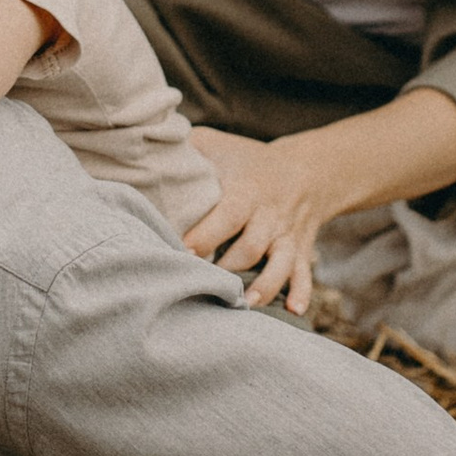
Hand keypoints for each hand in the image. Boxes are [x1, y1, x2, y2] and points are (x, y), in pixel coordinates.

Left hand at [183, 130, 333, 317]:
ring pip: (281, 264)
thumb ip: (189, 148)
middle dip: (228, 267)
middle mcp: (270, 216)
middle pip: (252, 247)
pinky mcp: (300, 251)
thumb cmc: (250, 160)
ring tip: (245, 304)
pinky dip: (301, 292)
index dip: (206, 236)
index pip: (228, 216)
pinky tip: (294, 310)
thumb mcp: (220, 145)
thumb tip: (147, 149)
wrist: (308, 169)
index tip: (182, 251)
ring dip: (265, 285)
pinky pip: (304, 273)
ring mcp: (287, 236)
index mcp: (248, 192)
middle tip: (201, 283)